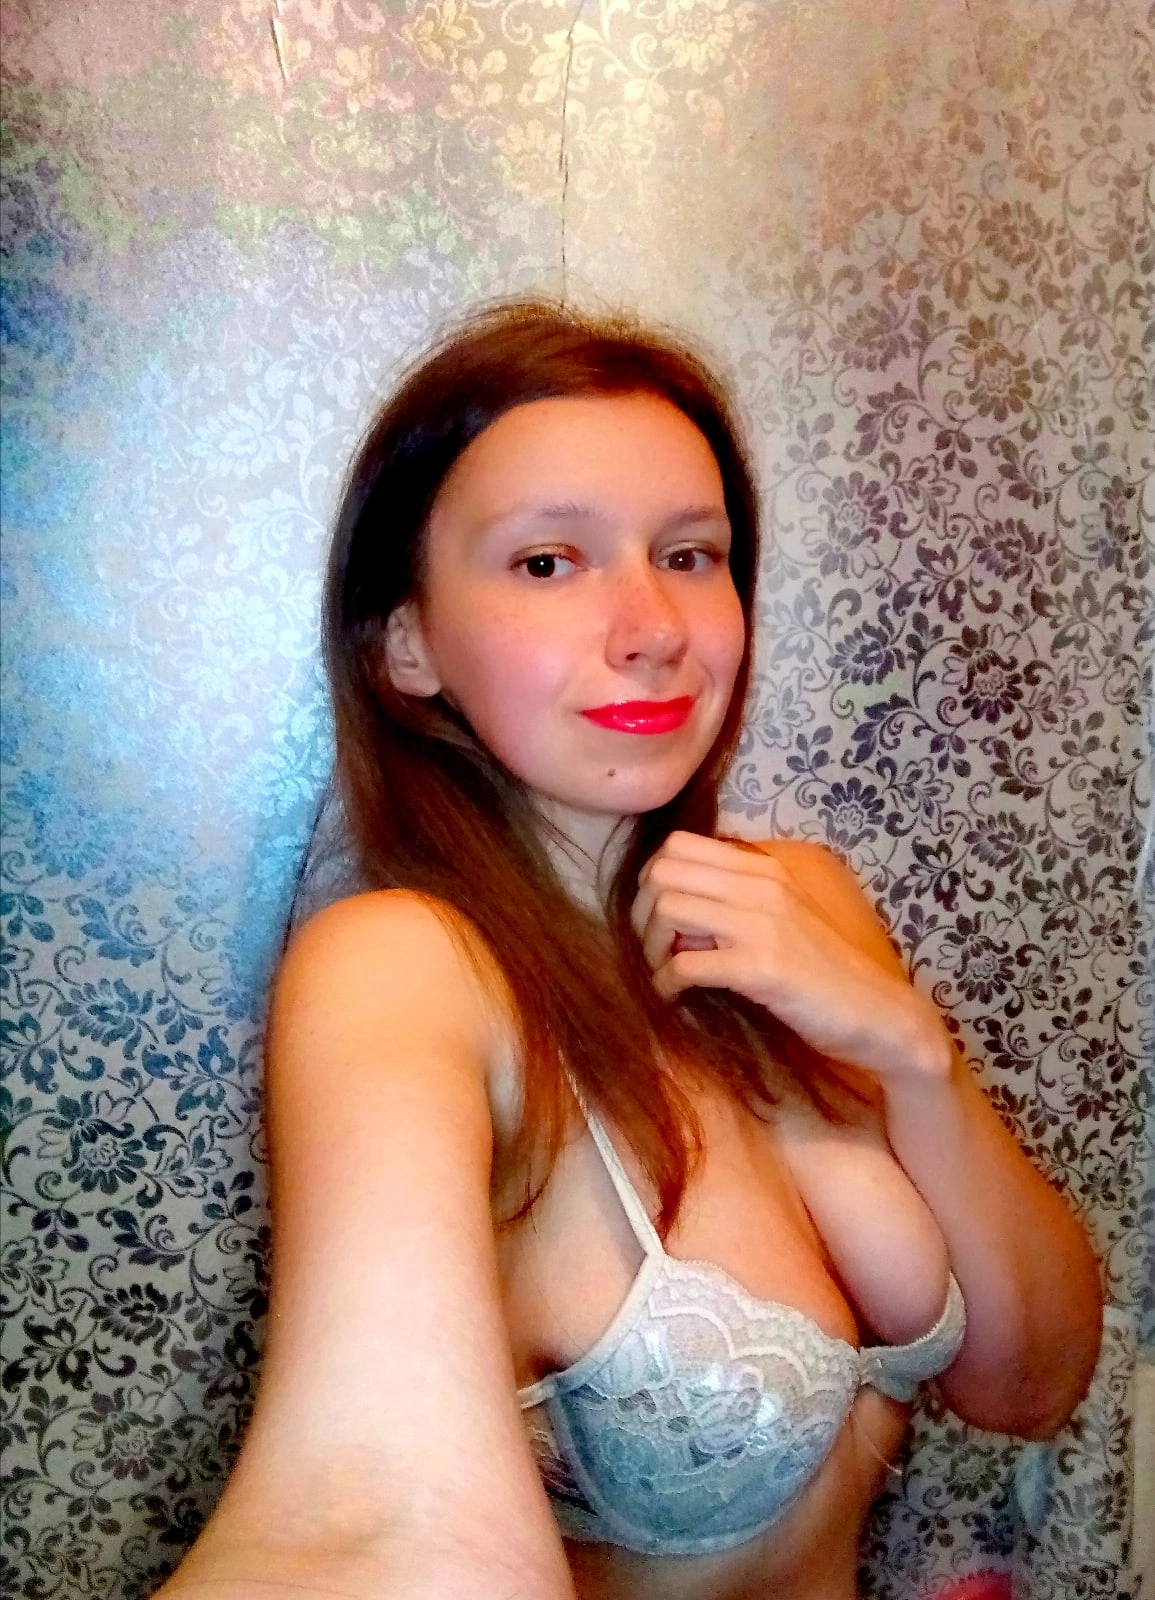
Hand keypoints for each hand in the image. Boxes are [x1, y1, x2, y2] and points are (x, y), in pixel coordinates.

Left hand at [631, 832, 950, 1081]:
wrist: (879, 1016)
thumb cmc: (825, 974)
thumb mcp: (782, 919)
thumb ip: (736, 901)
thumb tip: (673, 905)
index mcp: (765, 870)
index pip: (678, 846)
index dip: (653, 881)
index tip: (662, 917)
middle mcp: (763, 887)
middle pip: (662, 872)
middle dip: (642, 912)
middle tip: (656, 947)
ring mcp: (763, 924)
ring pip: (667, 909)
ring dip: (652, 947)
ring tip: (665, 971)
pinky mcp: (762, 968)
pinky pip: (684, 964)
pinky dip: (666, 983)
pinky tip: (675, 996)